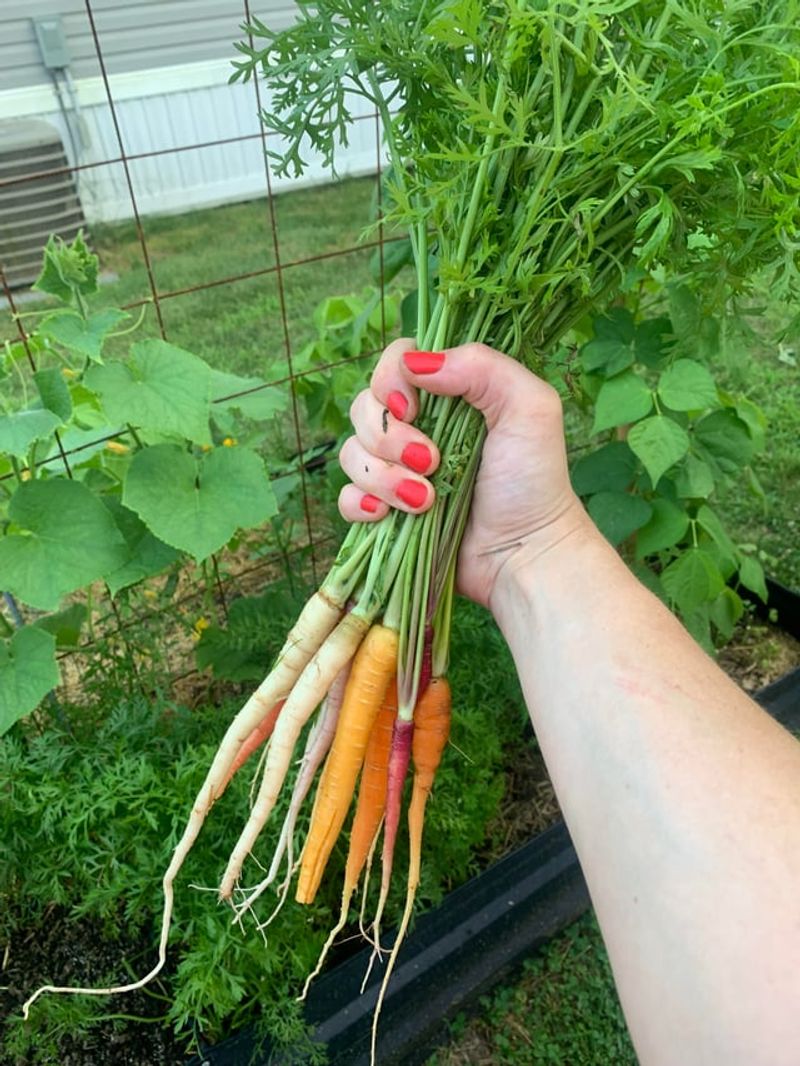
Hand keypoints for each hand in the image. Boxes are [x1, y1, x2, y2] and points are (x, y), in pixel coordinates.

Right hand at [338, 338, 589, 608]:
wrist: (524, 555)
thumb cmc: (533, 480)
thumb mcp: (528, 408)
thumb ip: (481, 367)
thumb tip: (413, 363)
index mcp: (448, 394)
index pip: (394, 362)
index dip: (391, 381)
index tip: (414, 409)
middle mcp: (418, 426)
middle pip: (364, 407)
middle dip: (389, 438)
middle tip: (430, 462)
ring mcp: (398, 470)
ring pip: (351, 453)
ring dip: (383, 477)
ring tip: (426, 501)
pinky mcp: (386, 511)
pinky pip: (346, 497)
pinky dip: (362, 504)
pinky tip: (389, 515)